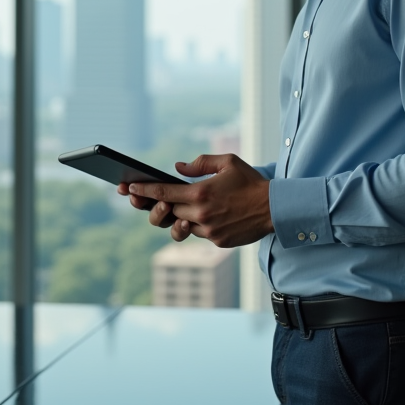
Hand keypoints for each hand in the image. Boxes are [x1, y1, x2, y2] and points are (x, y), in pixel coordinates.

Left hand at [121, 154, 272, 246]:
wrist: (274, 208)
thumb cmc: (250, 182)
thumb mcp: (227, 162)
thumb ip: (200, 163)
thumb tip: (177, 169)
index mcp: (200, 193)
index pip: (163, 193)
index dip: (143, 192)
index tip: (129, 189)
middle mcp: (201, 214)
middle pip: (168, 212)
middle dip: (159, 206)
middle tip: (150, 199)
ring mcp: (209, 230)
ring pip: (181, 226)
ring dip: (180, 217)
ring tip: (184, 209)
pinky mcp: (218, 241)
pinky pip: (199, 234)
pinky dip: (199, 225)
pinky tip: (212, 215)